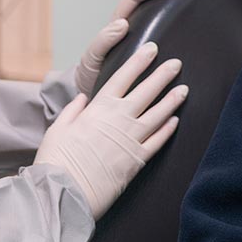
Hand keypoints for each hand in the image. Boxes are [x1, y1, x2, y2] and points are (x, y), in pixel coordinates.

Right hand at [36, 42, 186, 218]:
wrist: (65, 192)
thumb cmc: (57, 161)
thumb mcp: (58, 129)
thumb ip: (72, 111)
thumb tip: (82, 98)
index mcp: (99, 108)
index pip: (124, 77)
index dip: (139, 62)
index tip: (151, 49)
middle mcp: (119, 120)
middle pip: (146, 92)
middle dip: (162, 75)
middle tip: (177, 63)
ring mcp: (131, 140)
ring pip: (158, 114)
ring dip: (172, 100)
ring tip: (184, 89)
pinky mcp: (137, 161)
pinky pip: (157, 141)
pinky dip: (168, 130)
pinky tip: (176, 121)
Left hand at [75, 0, 183, 97]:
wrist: (92, 89)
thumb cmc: (92, 74)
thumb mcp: (93, 57)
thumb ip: (103, 41)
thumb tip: (121, 24)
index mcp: (117, 24)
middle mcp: (127, 22)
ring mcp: (137, 31)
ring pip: (150, 2)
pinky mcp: (144, 42)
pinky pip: (157, 20)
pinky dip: (169, 6)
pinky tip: (181, 2)